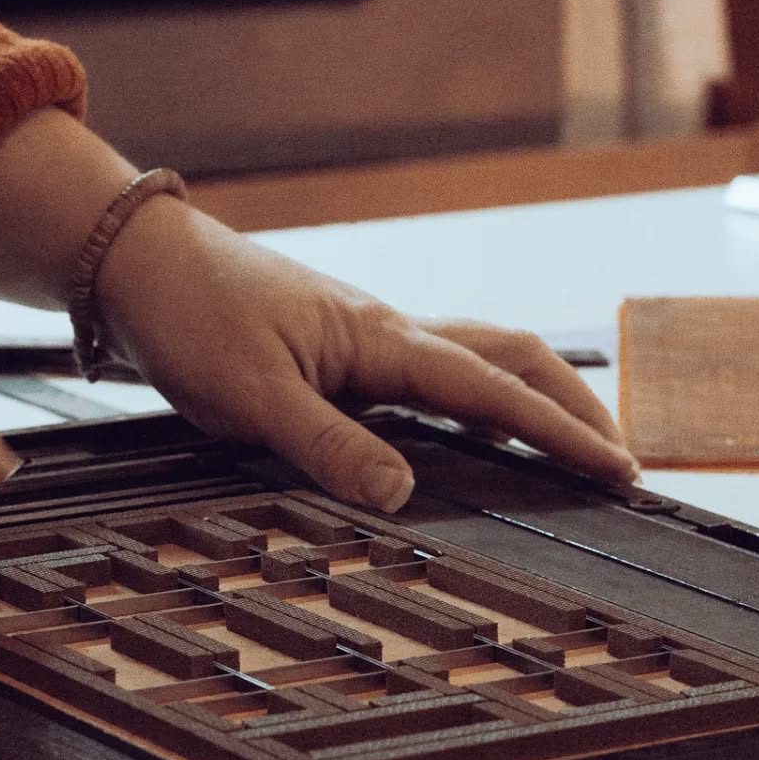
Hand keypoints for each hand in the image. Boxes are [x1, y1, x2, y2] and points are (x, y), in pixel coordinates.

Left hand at [96, 200, 636, 511]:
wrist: (140, 262)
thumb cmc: (190, 318)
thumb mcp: (250, 399)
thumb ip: (327, 447)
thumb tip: (403, 497)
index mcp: (381, 342)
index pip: (494, 392)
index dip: (561, 433)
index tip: (618, 470)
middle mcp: (389, 334)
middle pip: (512, 359)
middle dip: (573, 408)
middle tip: (618, 462)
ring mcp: (369, 339)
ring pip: (478, 361)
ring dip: (531, 399)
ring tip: (568, 449)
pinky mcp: (343, 349)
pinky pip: (434, 373)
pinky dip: (477, 399)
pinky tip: (472, 435)